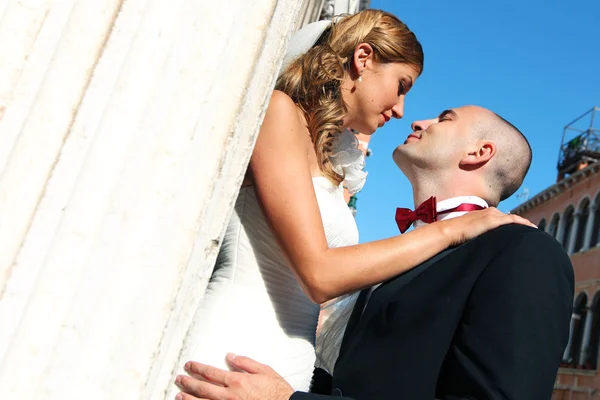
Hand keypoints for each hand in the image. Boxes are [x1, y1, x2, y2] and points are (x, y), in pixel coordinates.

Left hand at [175, 353, 293, 399]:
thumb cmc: (277, 391)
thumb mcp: (265, 371)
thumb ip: (245, 363)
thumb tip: (230, 356)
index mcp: (237, 381)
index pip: (210, 373)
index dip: (197, 368)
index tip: (189, 365)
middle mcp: (229, 396)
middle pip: (202, 388)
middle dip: (188, 383)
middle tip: (179, 378)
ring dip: (188, 399)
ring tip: (179, 396)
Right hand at [441, 207, 534, 245]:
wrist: (450, 231)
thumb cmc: (456, 234)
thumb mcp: (470, 232)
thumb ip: (478, 233)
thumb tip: (483, 242)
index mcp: (485, 213)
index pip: (503, 217)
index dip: (513, 223)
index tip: (519, 229)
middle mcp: (491, 211)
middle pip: (510, 217)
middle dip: (521, 223)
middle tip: (531, 230)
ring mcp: (493, 215)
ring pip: (514, 218)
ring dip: (524, 224)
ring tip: (533, 230)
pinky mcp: (494, 220)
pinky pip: (513, 221)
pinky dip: (523, 224)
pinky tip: (531, 229)